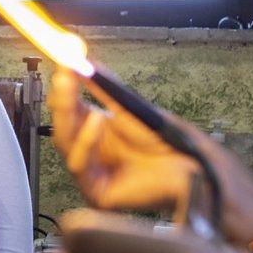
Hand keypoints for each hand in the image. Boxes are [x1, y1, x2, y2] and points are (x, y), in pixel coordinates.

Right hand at [48, 67, 252, 245]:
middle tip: (65, 78)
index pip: (68, 109)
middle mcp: (91, 152)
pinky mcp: (97, 192)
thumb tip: (83, 61)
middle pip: (61, 125)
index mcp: (96, 131)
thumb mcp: (129, 106)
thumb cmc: (167, 141)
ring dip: (72, 120)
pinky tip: (98, 125)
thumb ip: (104, 86)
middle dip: (62, 100)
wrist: (191, 165)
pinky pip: (80, 166)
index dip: (64, 88)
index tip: (65, 65)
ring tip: (93, 108)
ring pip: (65, 144)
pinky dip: (86, 144)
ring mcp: (93, 173)